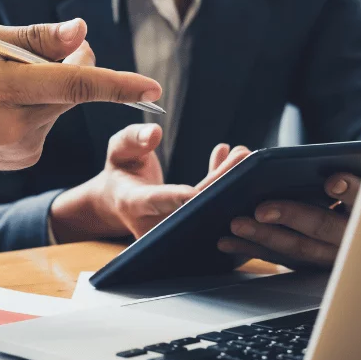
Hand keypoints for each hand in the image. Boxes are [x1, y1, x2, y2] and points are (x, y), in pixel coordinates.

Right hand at [0, 19, 160, 197]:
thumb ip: (34, 39)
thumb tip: (82, 32)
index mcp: (2, 90)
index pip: (73, 85)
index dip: (117, 84)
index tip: (153, 88)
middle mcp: (18, 125)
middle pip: (73, 88)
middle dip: (70, 64)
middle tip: (35, 53)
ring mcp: (24, 148)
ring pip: (62, 106)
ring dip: (49, 88)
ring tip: (2, 88)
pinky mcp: (26, 160)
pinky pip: (49, 124)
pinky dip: (37, 109)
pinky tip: (1, 112)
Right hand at [50, 136, 249, 242]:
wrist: (119, 201)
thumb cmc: (119, 172)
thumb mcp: (118, 150)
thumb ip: (132, 139)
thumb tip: (154, 133)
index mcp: (133, 203)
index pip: (156, 201)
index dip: (177, 198)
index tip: (196, 192)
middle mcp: (155, 221)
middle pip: (191, 205)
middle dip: (219, 182)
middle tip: (242, 157)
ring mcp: (173, 226)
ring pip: (205, 206)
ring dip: (226, 180)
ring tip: (243, 154)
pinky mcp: (188, 223)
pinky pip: (208, 204)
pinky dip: (220, 182)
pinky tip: (227, 157)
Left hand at [217, 173, 360, 267]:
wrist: (356, 237)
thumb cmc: (349, 195)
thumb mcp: (355, 182)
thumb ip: (339, 175)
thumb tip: (303, 168)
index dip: (349, 190)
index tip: (331, 181)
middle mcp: (352, 237)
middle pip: (323, 227)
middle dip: (291, 217)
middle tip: (260, 210)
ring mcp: (330, 256)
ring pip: (298, 248)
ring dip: (263, 237)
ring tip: (235, 224)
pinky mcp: (307, 265)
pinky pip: (278, 258)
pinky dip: (251, 249)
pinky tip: (226, 241)